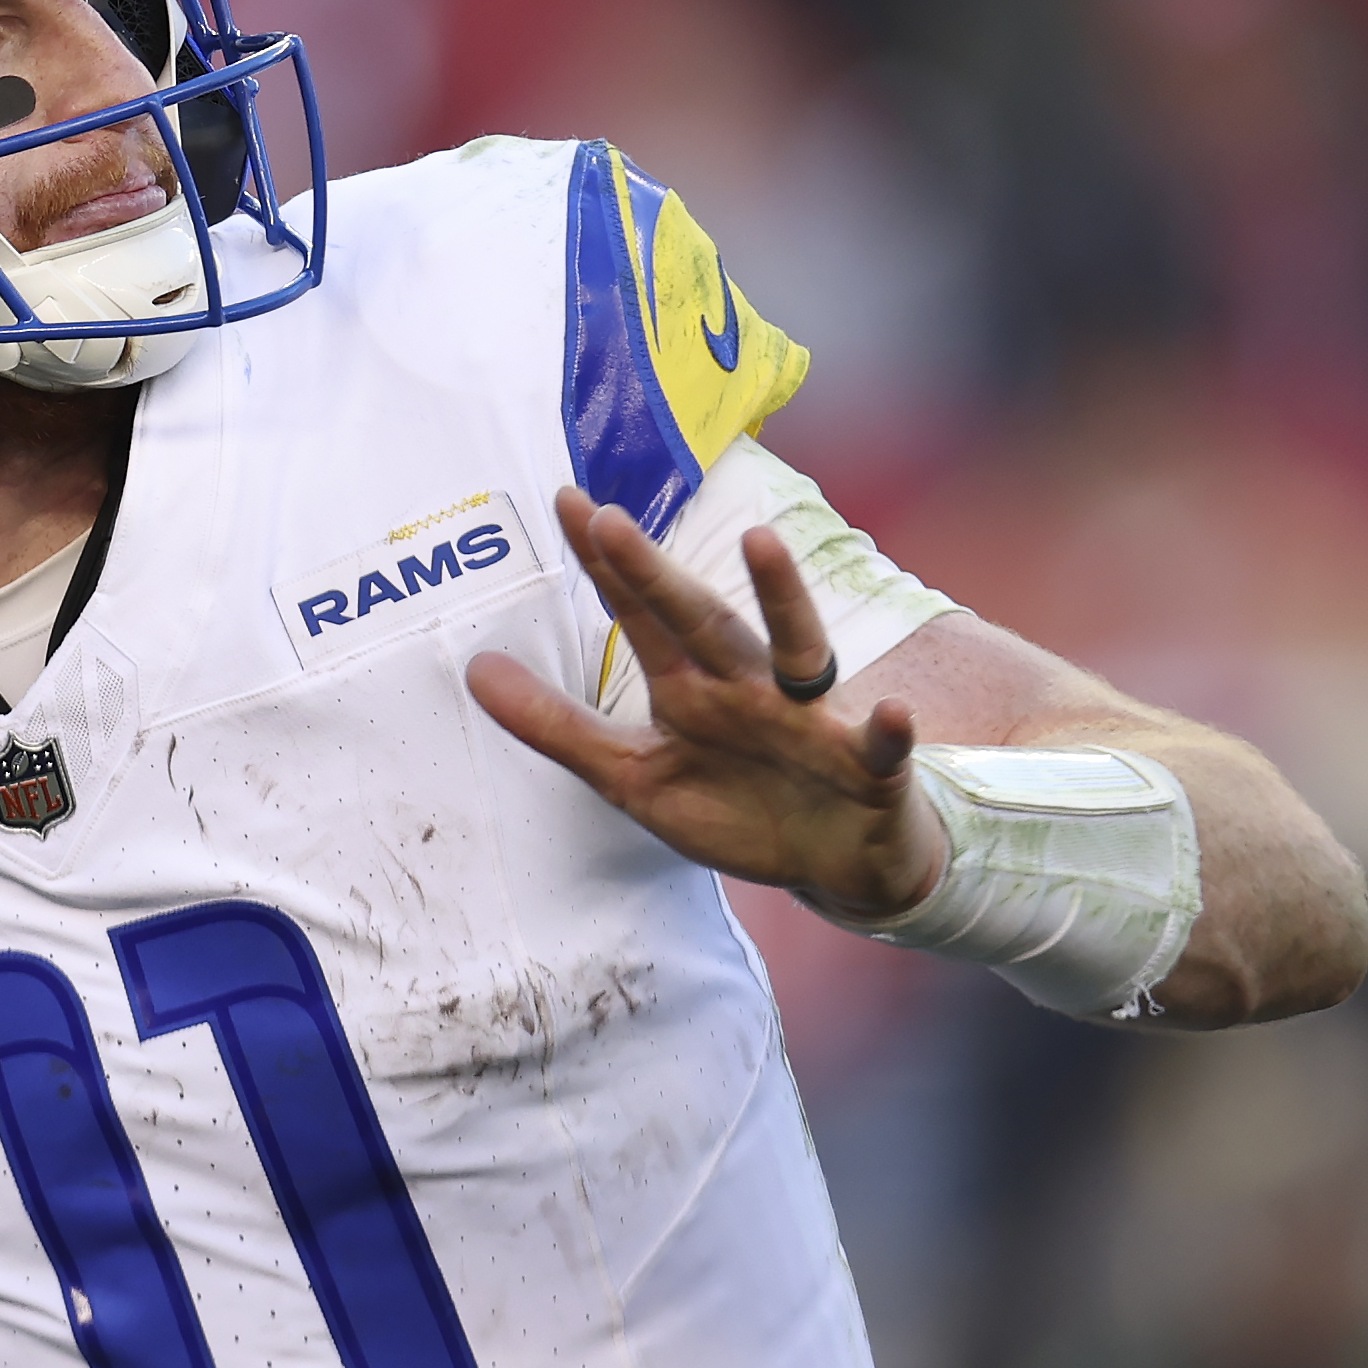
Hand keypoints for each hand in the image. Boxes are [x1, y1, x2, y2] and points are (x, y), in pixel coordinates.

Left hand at [465, 488, 948, 917]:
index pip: (641, 615)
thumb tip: (475, 672)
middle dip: (655, 573)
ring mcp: (811, 721)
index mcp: (692, 689)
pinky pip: (882, 746)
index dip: (605, 566)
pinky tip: (893, 713)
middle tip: (610, 519)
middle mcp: (749, 687)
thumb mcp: (634, 779)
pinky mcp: (869, 768)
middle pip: (698, 619)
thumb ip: (558, 729)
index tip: (568, 502)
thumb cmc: (739, 809)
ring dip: (782, 597)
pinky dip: (890, 731)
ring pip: (796, 649)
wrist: (837, 865)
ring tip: (762, 543)